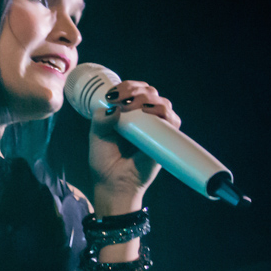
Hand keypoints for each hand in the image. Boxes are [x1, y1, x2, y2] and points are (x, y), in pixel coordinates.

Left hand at [88, 80, 180, 205]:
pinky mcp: (166, 140)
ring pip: (162, 102)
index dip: (127, 86)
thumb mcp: (97, 136)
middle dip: (135, 89)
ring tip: (132, 106)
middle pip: (150, 92)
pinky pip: (173, 121)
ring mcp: (156, 128)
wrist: (114, 184)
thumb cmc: (105, 161)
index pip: (134, 90)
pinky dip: (164, 112)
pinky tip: (148, 112)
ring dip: (148, 98)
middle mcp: (144, 119)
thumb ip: (101, 119)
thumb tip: (116, 108)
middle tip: (121, 98)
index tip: (113, 93)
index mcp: (128, 114)